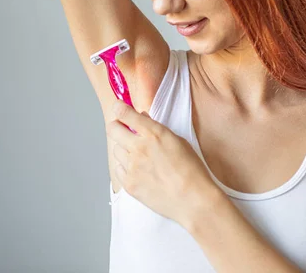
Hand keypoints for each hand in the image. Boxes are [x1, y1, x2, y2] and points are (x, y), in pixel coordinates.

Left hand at [107, 100, 219, 227]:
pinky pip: (118, 169)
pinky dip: (125, 167)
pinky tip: (139, 171)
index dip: (120, 108)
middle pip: (113, 129)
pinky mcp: (128, 183)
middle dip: (116, 126)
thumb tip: (143, 119)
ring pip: (116, 150)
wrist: (192, 199)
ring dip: (124, 149)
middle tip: (121, 129)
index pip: (125, 114)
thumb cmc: (191, 170)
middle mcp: (139, 147)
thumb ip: (158, 130)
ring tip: (139, 156)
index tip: (119, 107)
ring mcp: (132, 166)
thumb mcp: (179, 141)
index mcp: (154, 133)